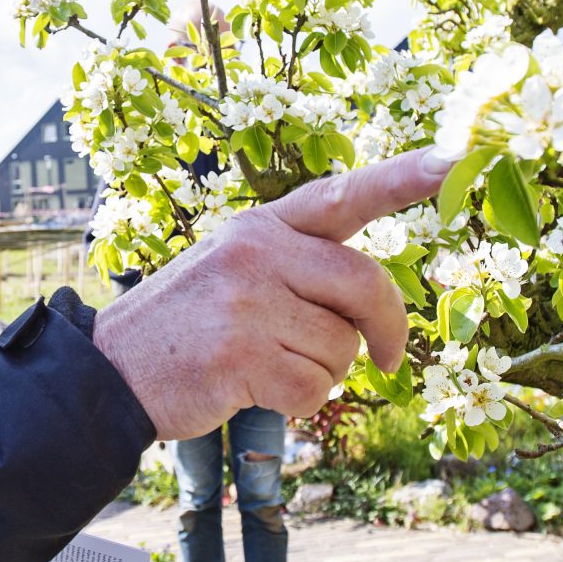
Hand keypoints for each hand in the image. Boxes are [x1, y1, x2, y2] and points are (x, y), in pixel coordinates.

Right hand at [91, 148, 450, 440]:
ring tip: (269, 368)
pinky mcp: (239, 356)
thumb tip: (376, 310)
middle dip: (387, 330)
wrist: (108, 372)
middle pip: (365, 285)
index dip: (402, 178)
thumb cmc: (187, 325)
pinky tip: (254, 391)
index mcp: (260, 226)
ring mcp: (246, 302)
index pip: (343, 194)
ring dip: (323, 373)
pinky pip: (314, 390)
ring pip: (343, 349)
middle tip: (389, 359)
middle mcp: (255, 251)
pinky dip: (297, 404)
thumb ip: (299, 269)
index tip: (454, 158)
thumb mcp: (233, 270)